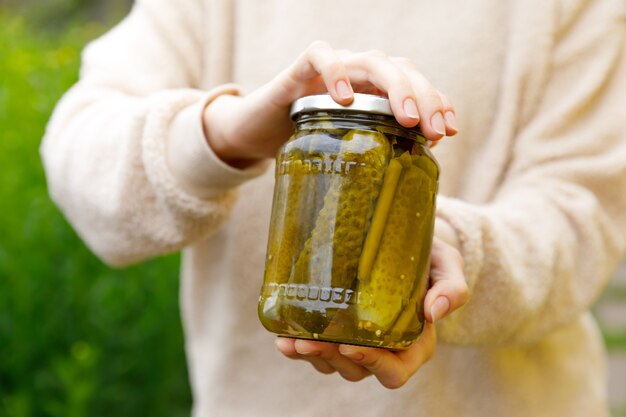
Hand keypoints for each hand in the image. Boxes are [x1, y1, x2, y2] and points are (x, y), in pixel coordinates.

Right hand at [202, 41, 457, 166]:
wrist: (256, 133)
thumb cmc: (306, 142)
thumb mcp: (346, 149)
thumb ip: (376, 151)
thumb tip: (418, 173)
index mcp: (373, 91)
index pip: (414, 85)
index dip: (436, 102)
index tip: (448, 132)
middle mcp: (357, 74)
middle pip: (401, 70)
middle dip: (424, 97)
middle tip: (433, 131)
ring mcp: (330, 69)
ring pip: (372, 60)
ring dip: (395, 86)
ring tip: (406, 117)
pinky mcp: (298, 70)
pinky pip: (320, 56)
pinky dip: (336, 71)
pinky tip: (346, 98)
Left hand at [275, 238, 467, 388]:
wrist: (403, 243)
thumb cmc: (430, 257)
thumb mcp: (447, 265)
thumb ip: (451, 287)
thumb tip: (435, 312)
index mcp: (415, 344)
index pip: (395, 371)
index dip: (373, 364)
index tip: (350, 345)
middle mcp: (385, 349)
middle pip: (357, 369)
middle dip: (332, 359)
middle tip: (310, 343)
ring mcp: (359, 342)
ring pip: (333, 363)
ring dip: (311, 357)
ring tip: (290, 341)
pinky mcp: (338, 330)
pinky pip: (318, 349)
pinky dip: (299, 347)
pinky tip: (283, 337)